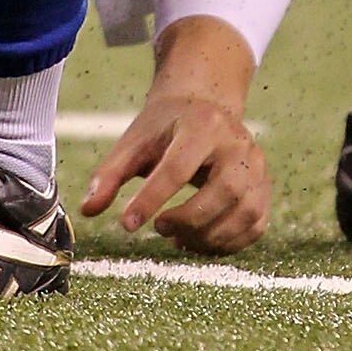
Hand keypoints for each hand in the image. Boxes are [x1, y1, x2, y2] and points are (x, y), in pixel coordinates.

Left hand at [81, 19, 267, 253]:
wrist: (204, 107)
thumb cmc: (164, 129)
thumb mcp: (134, 140)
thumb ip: (110, 173)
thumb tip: (87, 210)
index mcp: (203, 124)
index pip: (179, 166)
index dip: (152, 199)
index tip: (126, 225)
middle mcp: (237, 143)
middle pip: (222, 191)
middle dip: (188, 219)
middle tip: (160, 228)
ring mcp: (256, 166)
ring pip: (243, 213)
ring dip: (207, 236)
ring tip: (176, 236)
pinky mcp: (264, 189)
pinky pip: (253, 227)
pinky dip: (226, 243)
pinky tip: (198, 240)